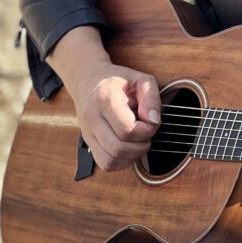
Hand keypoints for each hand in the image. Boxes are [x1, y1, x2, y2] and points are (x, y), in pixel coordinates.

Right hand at [47, 26, 160, 171]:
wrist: (89, 80)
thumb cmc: (116, 80)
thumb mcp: (140, 79)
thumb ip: (151, 97)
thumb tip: (153, 121)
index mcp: (104, 99)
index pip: (127, 130)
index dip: (146, 131)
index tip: (151, 122)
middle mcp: (92, 118)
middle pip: (118, 148)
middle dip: (140, 146)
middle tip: (146, 134)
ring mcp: (87, 132)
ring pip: (110, 160)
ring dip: (131, 156)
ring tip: (138, 141)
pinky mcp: (88, 142)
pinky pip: (105, 163)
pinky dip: (121, 162)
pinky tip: (129, 148)